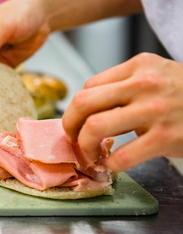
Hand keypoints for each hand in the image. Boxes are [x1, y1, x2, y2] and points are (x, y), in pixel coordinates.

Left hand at [62, 53, 182, 171]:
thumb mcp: (156, 74)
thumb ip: (123, 84)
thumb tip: (88, 109)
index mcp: (138, 66)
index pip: (88, 87)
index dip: (75, 108)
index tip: (75, 121)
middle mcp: (144, 84)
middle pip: (84, 103)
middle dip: (69, 125)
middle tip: (72, 137)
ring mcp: (155, 111)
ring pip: (95, 128)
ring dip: (85, 146)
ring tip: (91, 153)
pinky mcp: (166, 138)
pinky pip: (122, 156)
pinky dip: (110, 165)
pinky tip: (111, 165)